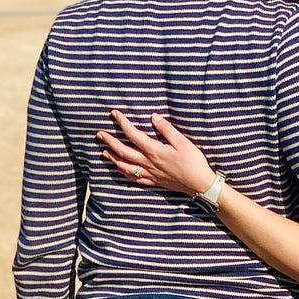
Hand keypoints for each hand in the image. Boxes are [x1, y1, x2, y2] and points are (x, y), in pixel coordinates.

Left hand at [97, 110, 215, 196]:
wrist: (199, 184)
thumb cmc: (193, 161)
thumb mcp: (183, 141)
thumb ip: (167, 129)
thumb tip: (153, 116)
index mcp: (154, 150)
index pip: (132, 134)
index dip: (122, 123)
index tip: (114, 113)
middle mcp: (148, 163)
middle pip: (123, 151)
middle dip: (109, 141)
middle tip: (99, 134)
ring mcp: (149, 173)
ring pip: (124, 166)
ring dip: (112, 158)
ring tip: (103, 152)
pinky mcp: (153, 181)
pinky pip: (133, 178)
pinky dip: (123, 173)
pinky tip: (120, 169)